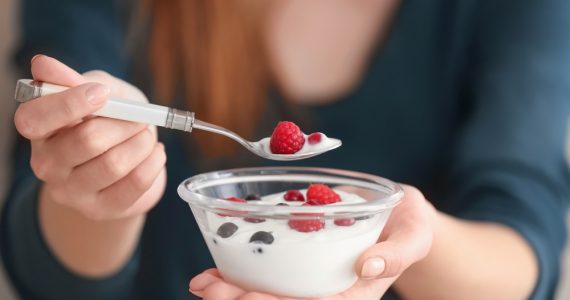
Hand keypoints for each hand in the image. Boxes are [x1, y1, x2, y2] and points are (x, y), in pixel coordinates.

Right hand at [14, 55, 166, 219]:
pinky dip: (153, 162)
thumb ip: (74, 79)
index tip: (102, 94)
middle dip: (124, 122)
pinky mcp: (101, 209)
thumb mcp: (96, 91)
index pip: (34, 118)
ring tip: (148, 134)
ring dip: (142, 142)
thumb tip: (42, 64)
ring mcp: (71, 191)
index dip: (69, 103)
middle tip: (141, 117)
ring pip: (114, 163)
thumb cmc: (108, 120)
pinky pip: (134, 184)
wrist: (127, 164)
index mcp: (38, 130)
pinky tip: (156, 152)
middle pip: (86, 140)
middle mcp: (46, 163)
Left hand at [188, 185, 434, 299]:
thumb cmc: (409, 227)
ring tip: (201, 282)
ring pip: (269, 294)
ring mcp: (311, 280)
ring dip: (231, 291)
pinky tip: (214, 269)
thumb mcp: (414, 234)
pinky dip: (238, 273)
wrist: (398, 216)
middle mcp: (328, 292)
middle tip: (207, 288)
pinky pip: (267, 274)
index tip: (251, 297)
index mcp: (355, 295)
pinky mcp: (300, 263)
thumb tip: (370, 265)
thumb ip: (398, 252)